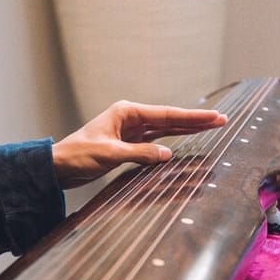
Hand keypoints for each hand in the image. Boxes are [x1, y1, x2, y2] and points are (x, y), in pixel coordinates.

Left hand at [52, 101, 226, 187]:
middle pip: (169, 119)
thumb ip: (140, 153)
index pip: (166, 115)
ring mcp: (129, 131)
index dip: (192, 118)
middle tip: (221, 120)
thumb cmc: (78, 155)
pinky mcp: (126, 145)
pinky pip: (153, 143)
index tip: (215, 117)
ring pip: (163, 130)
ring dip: (185, 131)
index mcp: (126, 112)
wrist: (58, 166)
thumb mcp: (111, 154)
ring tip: (210, 127)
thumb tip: (167, 154)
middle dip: (195, 121)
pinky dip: (168, 143)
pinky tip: (183, 143)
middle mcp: (130, 119)